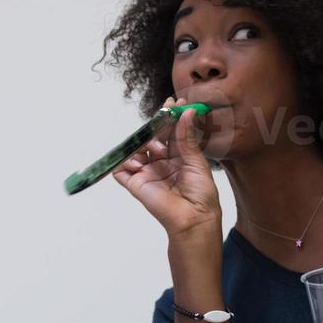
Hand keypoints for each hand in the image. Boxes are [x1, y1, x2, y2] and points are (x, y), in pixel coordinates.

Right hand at [112, 96, 222, 239]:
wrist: (194, 219)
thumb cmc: (201, 194)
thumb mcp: (197, 162)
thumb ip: (187, 137)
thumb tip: (187, 112)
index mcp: (178, 157)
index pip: (170, 133)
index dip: (170, 117)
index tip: (173, 102)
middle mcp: (161, 163)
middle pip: (152, 138)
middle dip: (156, 125)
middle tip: (162, 114)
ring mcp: (147, 173)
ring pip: (136, 149)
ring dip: (143, 144)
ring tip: (156, 149)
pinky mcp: (135, 184)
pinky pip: (121, 169)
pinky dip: (124, 161)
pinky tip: (137, 161)